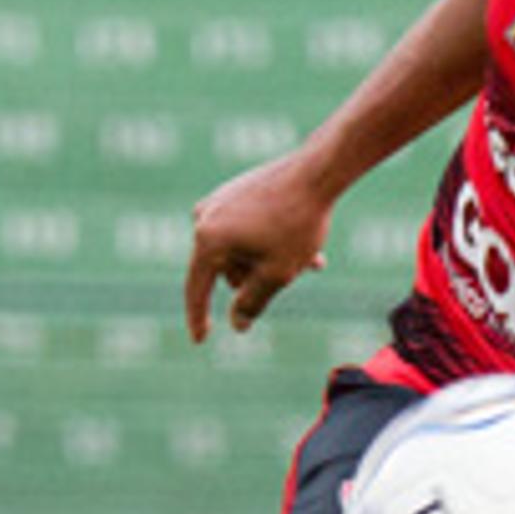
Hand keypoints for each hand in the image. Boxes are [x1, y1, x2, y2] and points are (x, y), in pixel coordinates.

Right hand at [184, 146, 340, 343]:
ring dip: (269, 261)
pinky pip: (247, 230)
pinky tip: (305, 249)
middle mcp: (204, 217)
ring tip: (309, 261)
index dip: (198, 318)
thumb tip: (237, 325)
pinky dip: (270, 243)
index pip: (197, 288)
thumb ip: (252, 303)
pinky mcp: (236, 192)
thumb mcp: (276, 275)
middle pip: (227, 269)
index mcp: (207, 239)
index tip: (200, 341)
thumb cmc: (296, 224)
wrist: (317, 172)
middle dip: (258, 279)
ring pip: (242, 250)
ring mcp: (219, 202)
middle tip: (294, 274)